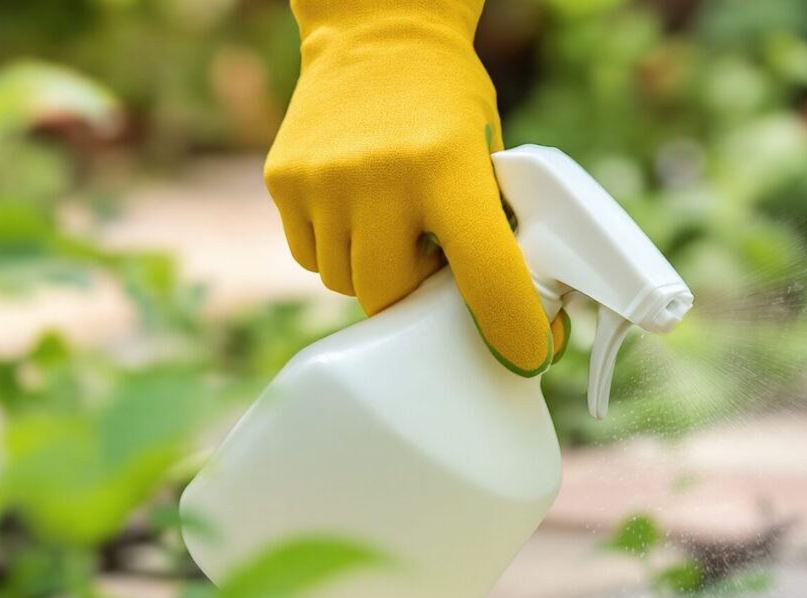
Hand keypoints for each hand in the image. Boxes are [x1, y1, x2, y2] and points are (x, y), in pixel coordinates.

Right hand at [265, 0, 560, 373]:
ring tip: (395, 224)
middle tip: (434, 262)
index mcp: (447, 167)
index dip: (509, 326)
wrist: (376, 31)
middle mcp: (378, 176)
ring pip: (346, 283)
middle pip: (390, 295)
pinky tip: (357, 209)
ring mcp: (321, 180)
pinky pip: (311, 257)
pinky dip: (336, 250)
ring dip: (374, 272)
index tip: (524, 356)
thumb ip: (496, 232)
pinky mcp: (282, 180)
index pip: (485, 272)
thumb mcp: (490, 157)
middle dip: (414, 294)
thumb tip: (524, 324)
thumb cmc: (449, 107)